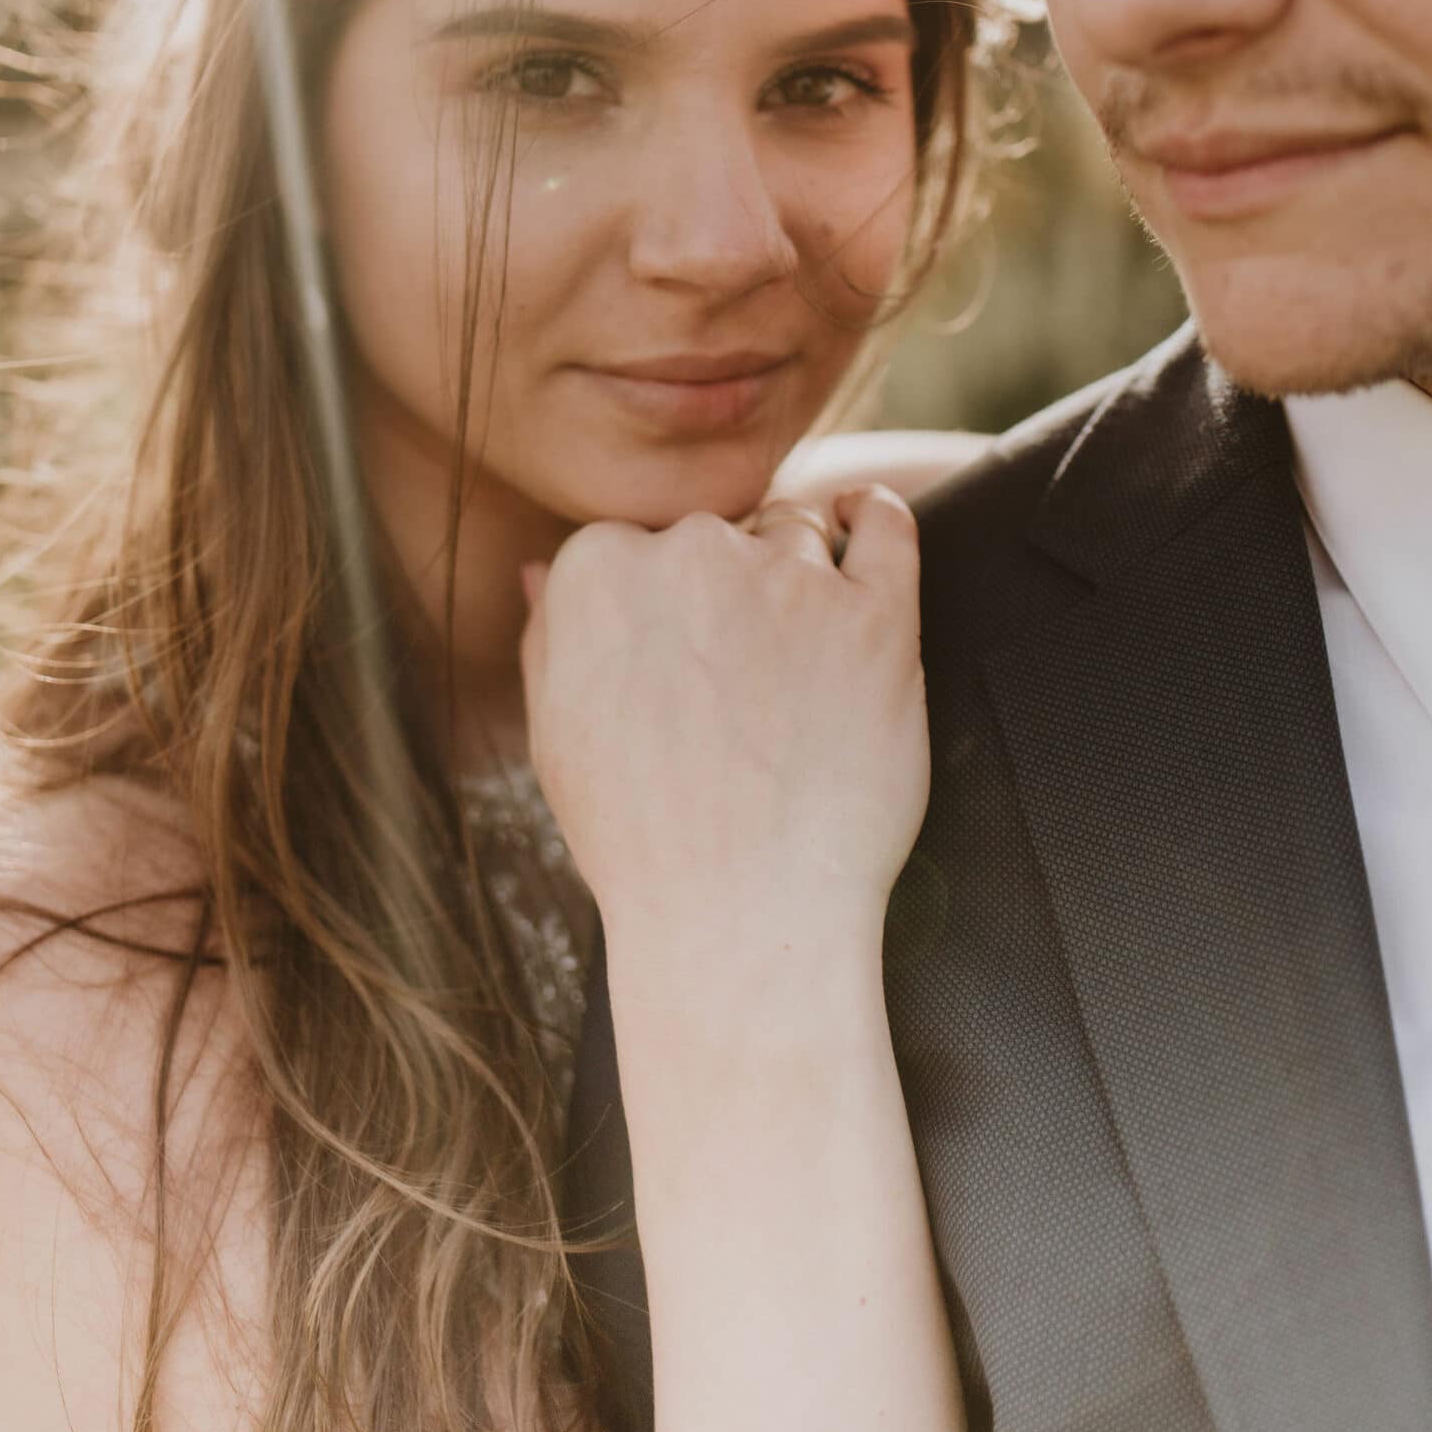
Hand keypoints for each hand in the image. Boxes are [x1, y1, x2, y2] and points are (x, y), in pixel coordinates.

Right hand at [520, 489, 926, 957]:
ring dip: (797, 573)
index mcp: (596, 569)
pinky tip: (864, 521)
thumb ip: (550, 635)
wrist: (738, 918)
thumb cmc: (638, 840)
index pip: (639, 542)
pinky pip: (887, 525)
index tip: (679, 662)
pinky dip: (875, 513)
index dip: (662, 603)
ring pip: (797, 530)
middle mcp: (689, 551)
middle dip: (725, 586)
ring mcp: (788, 579)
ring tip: (797, 665)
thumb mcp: (555, 734)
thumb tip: (544, 568)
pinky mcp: (876, 614)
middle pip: (718, 531)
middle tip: (737, 684)